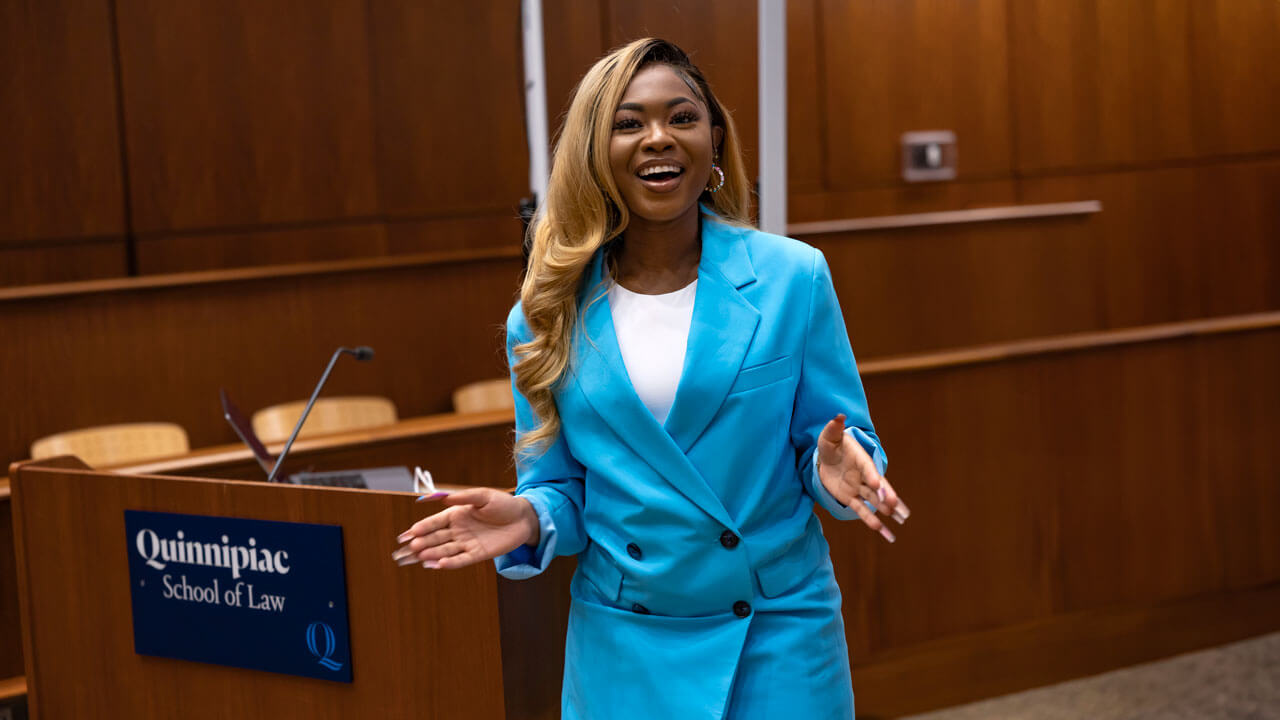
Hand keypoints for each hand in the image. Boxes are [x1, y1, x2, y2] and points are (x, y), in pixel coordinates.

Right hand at [392, 488, 538, 569]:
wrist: (524, 518)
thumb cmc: (503, 504)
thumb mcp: (483, 496)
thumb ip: (465, 497)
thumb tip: (445, 499)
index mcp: (456, 515)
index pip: (434, 523)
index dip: (420, 528)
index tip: (406, 534)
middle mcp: (458, 531)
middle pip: (434, 539)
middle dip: (420, 544)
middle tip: (406, 550)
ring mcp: (467, 543)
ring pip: (444, 551)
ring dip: (431, 554)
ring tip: (417, 558)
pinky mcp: (478, 554)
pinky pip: (461, 560)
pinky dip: (450, 563)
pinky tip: (438, 565)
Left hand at [817, 414, 909, 542]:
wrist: (827, 457)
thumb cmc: (831, 445)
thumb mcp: (829, 436)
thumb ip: (833, 428)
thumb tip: (838, 415)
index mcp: (861, 459)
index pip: (867, 468)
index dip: (872, 475)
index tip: (877, 484)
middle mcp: (863, 475)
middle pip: (877, 487)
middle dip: (885, 495)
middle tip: (895, 506)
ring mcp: (859, 488)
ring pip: (875, 500)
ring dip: (886, 509)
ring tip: (902, 520)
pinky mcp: (851, 498)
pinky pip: (863, 511)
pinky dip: (873, 522)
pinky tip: (885, 533)